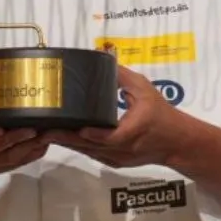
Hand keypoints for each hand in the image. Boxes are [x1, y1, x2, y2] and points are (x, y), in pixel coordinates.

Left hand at [48, 66, 198, 169]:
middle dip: (63, 138)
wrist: (178, 142)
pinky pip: (92, 155)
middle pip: (87, 147)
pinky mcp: (115, 163)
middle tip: (42, 129)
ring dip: (67, 144)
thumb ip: (123, 76)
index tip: (61, 126)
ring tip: (45, 133)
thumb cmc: (162, 114)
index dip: (82, 133)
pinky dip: (78, 148)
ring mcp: (117, 159)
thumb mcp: (145, 90)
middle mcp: (120, 150)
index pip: (102, 136)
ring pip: (87, 153)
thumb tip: (104, 57)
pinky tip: (64, 140)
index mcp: (129, 132)